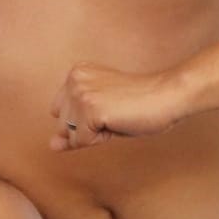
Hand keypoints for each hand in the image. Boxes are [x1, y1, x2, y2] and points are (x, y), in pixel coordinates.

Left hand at [50, 63, 186, 151]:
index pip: (62, 114)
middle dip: (86, 129)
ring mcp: (81, 93)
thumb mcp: (99, 114)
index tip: (110, 108)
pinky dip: (100, 139)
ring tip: (116, 116)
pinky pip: (82, 141)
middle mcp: (74, 79)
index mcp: (76, 73)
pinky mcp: (90, 108)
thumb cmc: (139, 105)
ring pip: (71, 135)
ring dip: (94, 134)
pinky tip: (117, 121)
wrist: (166, 96)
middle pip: (63, 125)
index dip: (86, 121)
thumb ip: (73, 128)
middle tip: (115, 113)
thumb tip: (52, 145)